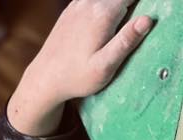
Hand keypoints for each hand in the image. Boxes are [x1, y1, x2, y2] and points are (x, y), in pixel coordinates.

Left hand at [9, 0, 153, 135]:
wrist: (44, 79)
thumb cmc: (76, 78)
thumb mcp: (104, 67)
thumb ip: (126, 42)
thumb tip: (147, 20)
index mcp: (104, 13)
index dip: (143, 4)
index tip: (144, 20)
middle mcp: (90, 2)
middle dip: (130, 5)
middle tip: (124, 33)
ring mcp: (79, 3)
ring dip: (116, 7)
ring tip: (113, 32)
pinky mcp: (72, 9)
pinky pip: (94, 1)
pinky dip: (103, 7)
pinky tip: (102, 26)